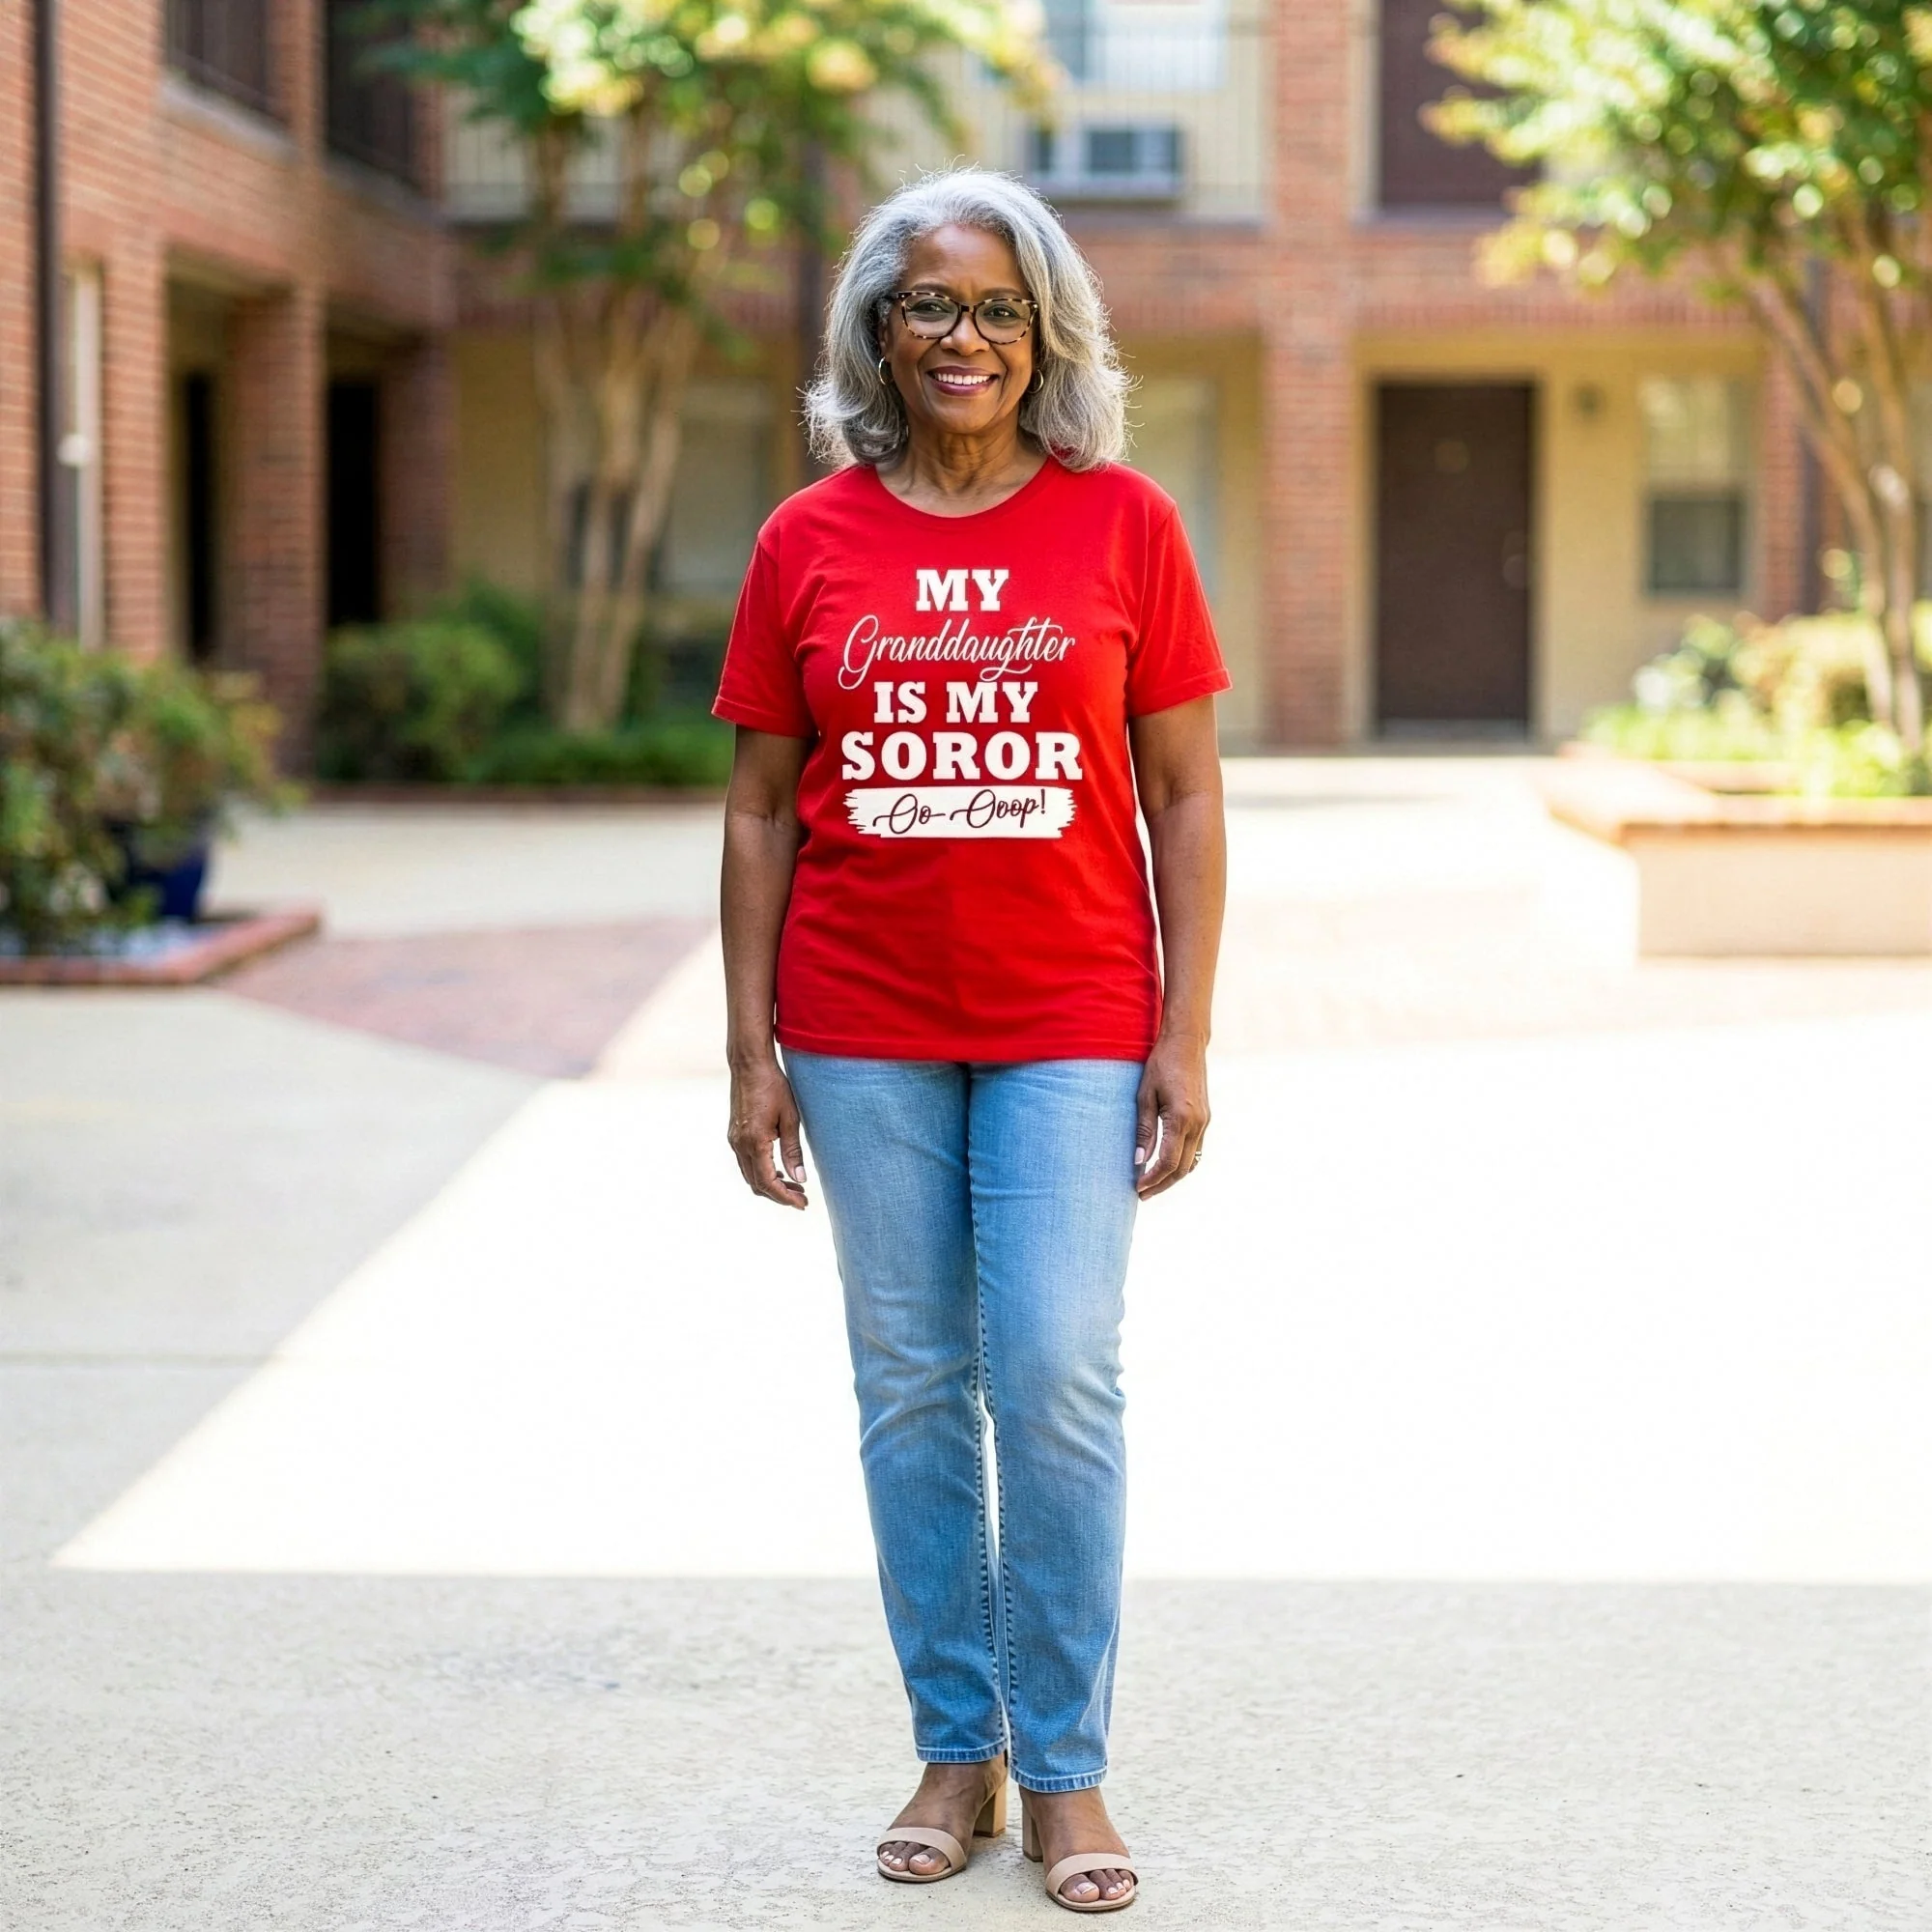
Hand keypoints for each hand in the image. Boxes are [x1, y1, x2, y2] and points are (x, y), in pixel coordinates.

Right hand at [727, 1055, 808, 1208]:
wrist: (750, 1065)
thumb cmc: (773, 1086)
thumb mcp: (790, 1118)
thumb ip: (793, 1151)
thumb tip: (799, 1178)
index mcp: (755, 1142)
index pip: (768, 1182)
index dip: (785, 1197)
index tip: (802, 1204)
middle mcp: (740, 1144)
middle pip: (757, 1184)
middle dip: (779, 1194)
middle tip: (802, 1197)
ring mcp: (734, 1140)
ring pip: (750, 1175)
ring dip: (770, 1184)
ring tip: (794, 1185)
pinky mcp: (734, 1134)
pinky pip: (746, 1163)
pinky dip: (761, 1172)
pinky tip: (777, 1168)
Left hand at [1134, 1033, 1208, 1199]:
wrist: (1187, 1043)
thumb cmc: (1161, 1065)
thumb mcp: (1145, 1095)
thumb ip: (1144, 1130)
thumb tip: (1138, 1160)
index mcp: (1181, 1118)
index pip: (1167, 1162)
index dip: (1152, 1179)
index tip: (1137, 1188)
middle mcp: (1198, 1124)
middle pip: (1181, 1168)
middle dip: (1161, 1184)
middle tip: (1141, 1195)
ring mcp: (1205, 1122)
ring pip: (1191, 1162)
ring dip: (1172, 1177)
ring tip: (1151, 1185)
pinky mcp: (1205, 1118)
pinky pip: (1196, 1150)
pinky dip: (1182, 1163)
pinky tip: (1167, 1167)